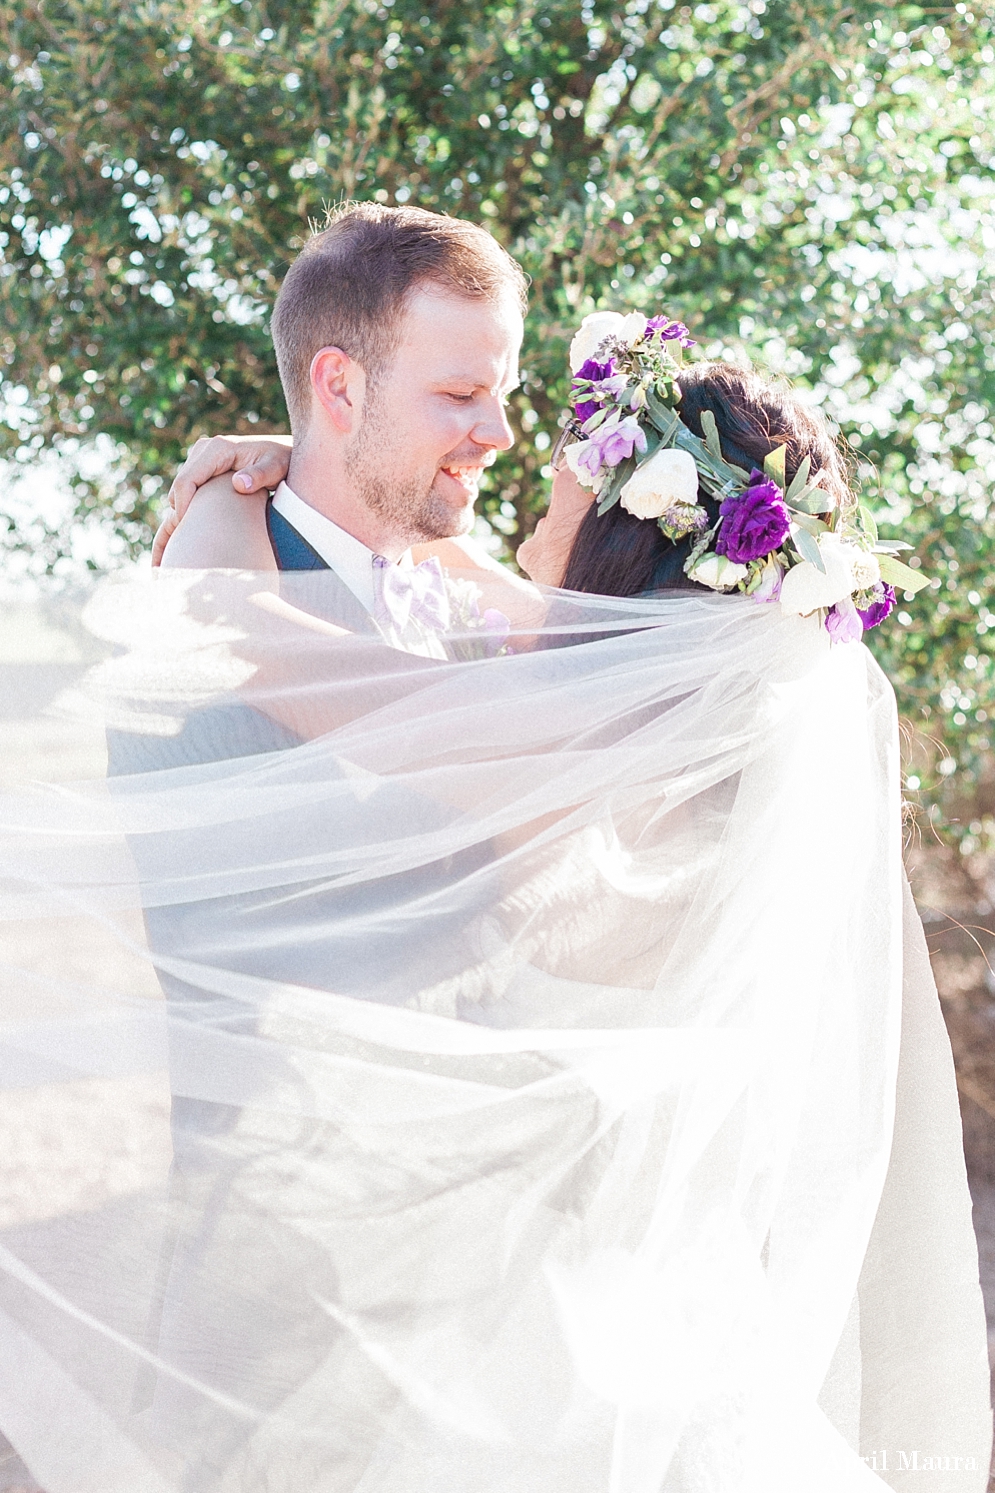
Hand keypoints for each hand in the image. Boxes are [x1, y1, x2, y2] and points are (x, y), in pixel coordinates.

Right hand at [153, 433, 293, 567]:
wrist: (284, 453)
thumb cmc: (283, 463)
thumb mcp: (276, 469)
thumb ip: (260, 476)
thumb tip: (239, 484)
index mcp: (218, 449)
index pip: (186, 481)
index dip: (184, 508)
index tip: (190, 532)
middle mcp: (205, 447)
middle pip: (180, 485)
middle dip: (183, 511)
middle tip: (195, 537)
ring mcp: (203, 454)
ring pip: (182, 487)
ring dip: (188, 507)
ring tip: (203, 530)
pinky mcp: (204, 464)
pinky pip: (189, 486)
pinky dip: (194, 503)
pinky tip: (208, 520)